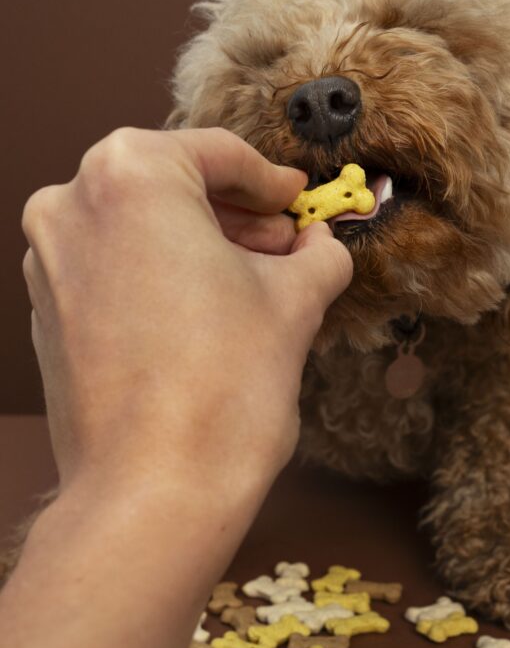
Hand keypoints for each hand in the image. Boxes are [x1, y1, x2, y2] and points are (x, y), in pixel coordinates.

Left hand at [21, 127, 351, 504]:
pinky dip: (160, 279)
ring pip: (139, 231)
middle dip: (235, 216)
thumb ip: (316, 257)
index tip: (297, 200)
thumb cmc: (221, 389)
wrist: (154, 492)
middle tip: (286, 244)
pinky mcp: (48, 316)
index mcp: (130, 175)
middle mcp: (71, 205)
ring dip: (198, 247)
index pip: (218, 155)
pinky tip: (206, 315)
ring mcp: (49, 263)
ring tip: (253, 283)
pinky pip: (114, 273)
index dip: (271, 180)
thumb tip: (323, 249)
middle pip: (173, 188)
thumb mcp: (293, 304)